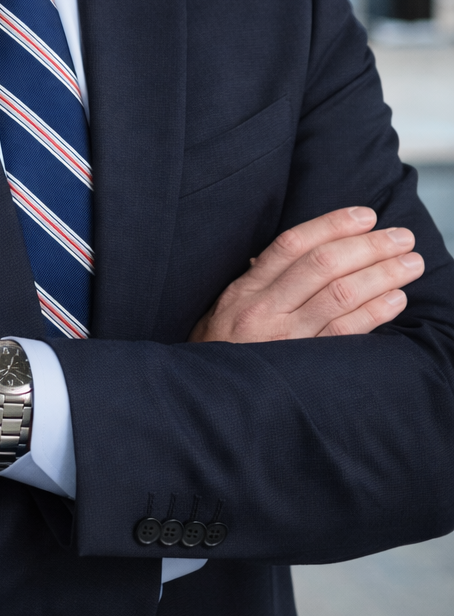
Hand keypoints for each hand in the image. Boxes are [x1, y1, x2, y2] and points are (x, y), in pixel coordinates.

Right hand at [190, 206, 421, 342]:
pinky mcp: (302, 365)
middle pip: (323, 265)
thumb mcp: (226, 308)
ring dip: (382, 275)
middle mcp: (264, 309)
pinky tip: (396, 299)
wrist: (205, 400)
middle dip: (369, 246)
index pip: (292, 244)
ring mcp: (284, 338)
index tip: (365, 216)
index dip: (332, 225)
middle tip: (402, 237)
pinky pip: (345, 333)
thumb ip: (259, 280)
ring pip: (340, 295)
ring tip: (410, 264)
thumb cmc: (220, 352)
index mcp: (245, 288)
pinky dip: (374, 313)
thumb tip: (300, 252)